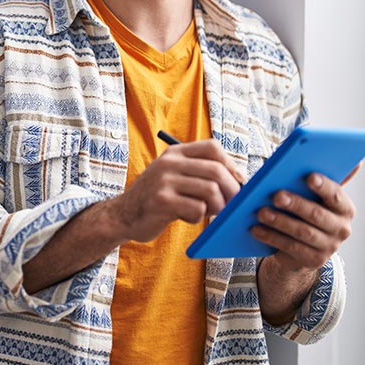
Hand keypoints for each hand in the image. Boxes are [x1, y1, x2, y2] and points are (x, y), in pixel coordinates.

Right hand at [107, 139, 241, 242]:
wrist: (123, 215)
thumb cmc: (158, 198)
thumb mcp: (175, 176)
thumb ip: (201, 173)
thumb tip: (240, 181)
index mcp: (175, 152)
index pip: (213, 147)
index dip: (231, 164)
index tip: (238, 182)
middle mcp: (169, 162)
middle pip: (216, 170)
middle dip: (232, 190)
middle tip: (233, 205)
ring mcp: (163, 181)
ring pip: (210, 191)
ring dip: (217, 207)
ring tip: (208, 213)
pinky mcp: (161, 201)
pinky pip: (196, 209)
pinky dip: (198, 217)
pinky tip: (186, 217)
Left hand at [252, 173, 354, 271]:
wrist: (303, 247)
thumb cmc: (305, 209)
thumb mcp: (311, 194)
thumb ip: (314, 175)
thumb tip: (310, 146)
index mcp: (345, 207)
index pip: (336, 195)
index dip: (323, 186)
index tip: (309, 176)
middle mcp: (342, 228)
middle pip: (317, 214)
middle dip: (296, 204)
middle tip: (276, 195)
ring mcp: (329, 246)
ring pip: (303, 232)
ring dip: (280, 222)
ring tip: (261, 212)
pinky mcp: (314, 260)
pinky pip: (291, 248)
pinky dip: (272, 237)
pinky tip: (256, 229)